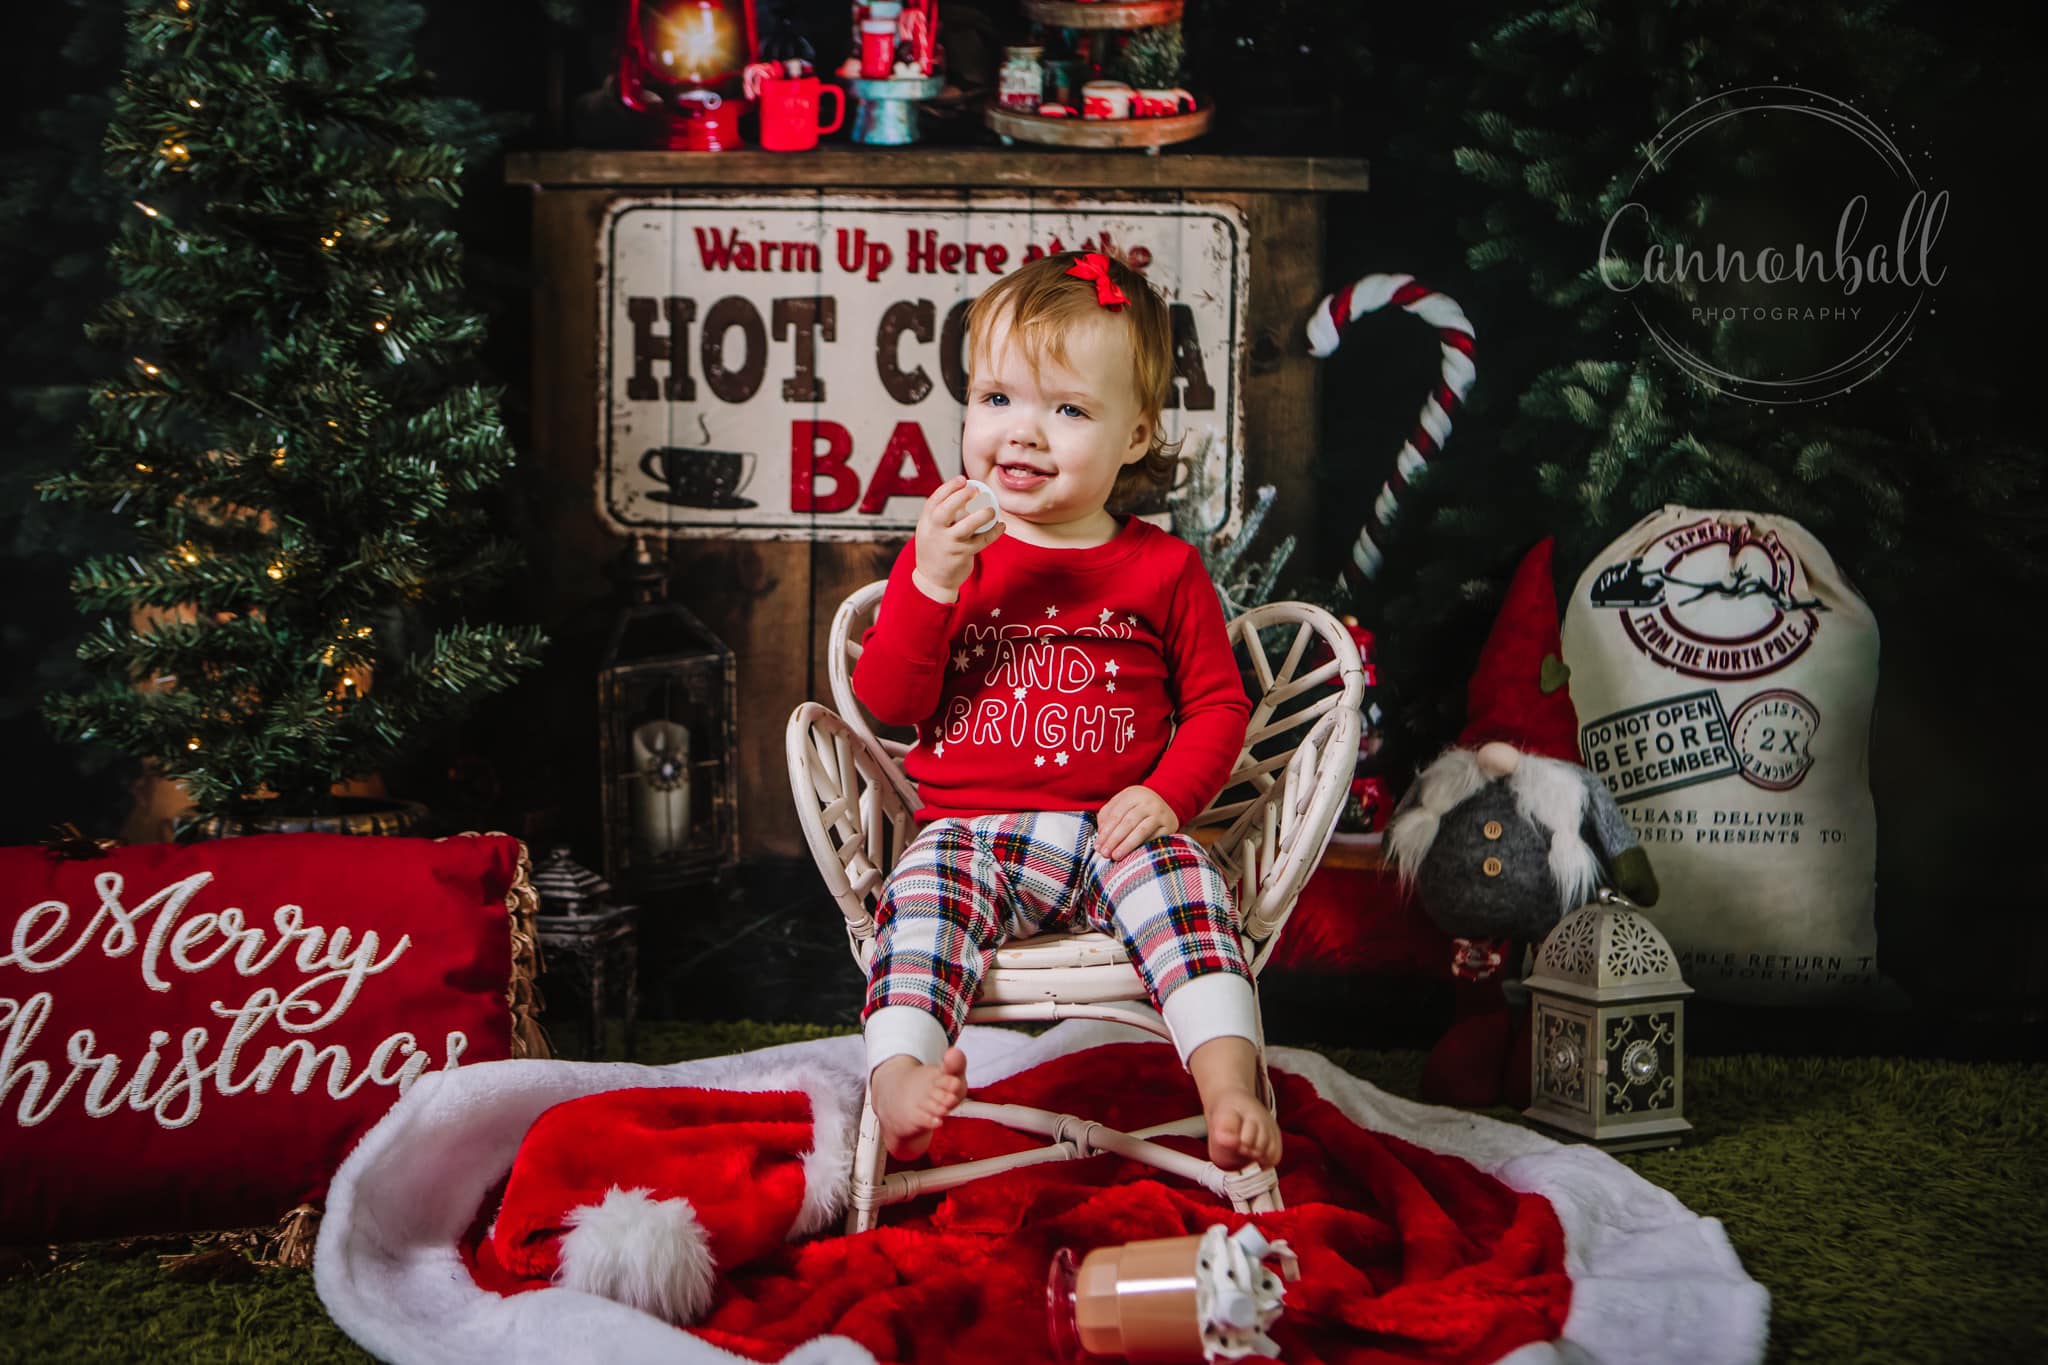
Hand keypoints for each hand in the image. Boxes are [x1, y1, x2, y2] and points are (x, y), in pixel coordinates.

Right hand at [914, 475, 1002, 595]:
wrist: (932, 580)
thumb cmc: (934, 551)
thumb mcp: (928, 531)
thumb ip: (939, 515)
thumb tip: (961, 495)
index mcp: (926, 523)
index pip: (934, 501)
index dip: (948, 488)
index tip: (962, 479)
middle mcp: (935, 532)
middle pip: (946, 510)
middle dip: (961, 496)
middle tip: (975, 489)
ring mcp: (949, 544)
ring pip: (967, 526)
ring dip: (981, 515)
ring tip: (991, 509)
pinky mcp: (962, 555)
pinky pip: (981, 541)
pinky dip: (993, 532)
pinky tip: (1001, 526)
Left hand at [1096, 785, 1177, 860]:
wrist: (1165, 801)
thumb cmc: (1136, 806)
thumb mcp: (1121, 804)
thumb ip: (1107, 817)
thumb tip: (1102, 837)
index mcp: (1132, 795)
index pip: (1116, 815)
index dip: (1106, 832)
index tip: (1098, 846)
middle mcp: (1148, 802)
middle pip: (1127, 822)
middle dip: (1114, 839)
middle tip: (1105, 853)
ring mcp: (1160, 814)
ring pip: (1141, 831)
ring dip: (1127, 845)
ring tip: (1116, 856)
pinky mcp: (1169, 826)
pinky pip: (1154, 838)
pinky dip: (1142, 847)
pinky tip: (1133, 855)